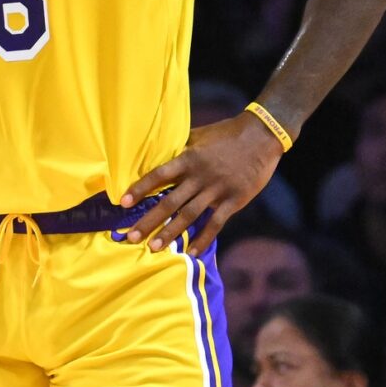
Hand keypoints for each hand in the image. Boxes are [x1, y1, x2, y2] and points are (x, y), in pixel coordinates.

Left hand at [120, 113, 282, 256]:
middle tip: (131, 237)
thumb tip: (156, 153)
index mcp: (189, 158)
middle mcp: (200, 176)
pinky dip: (203, 239)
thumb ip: (180, 148)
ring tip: (154, 248)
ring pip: (189, 215)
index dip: (141, 188)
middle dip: (150, 220)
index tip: (123, 202)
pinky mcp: (233, 200)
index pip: (159, 175)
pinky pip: (215, 224)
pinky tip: (191, 253)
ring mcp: (217, 190)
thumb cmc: (227, 133)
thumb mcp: (199, 135)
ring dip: (170, 233)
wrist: (263, 135)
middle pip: (170, 201)